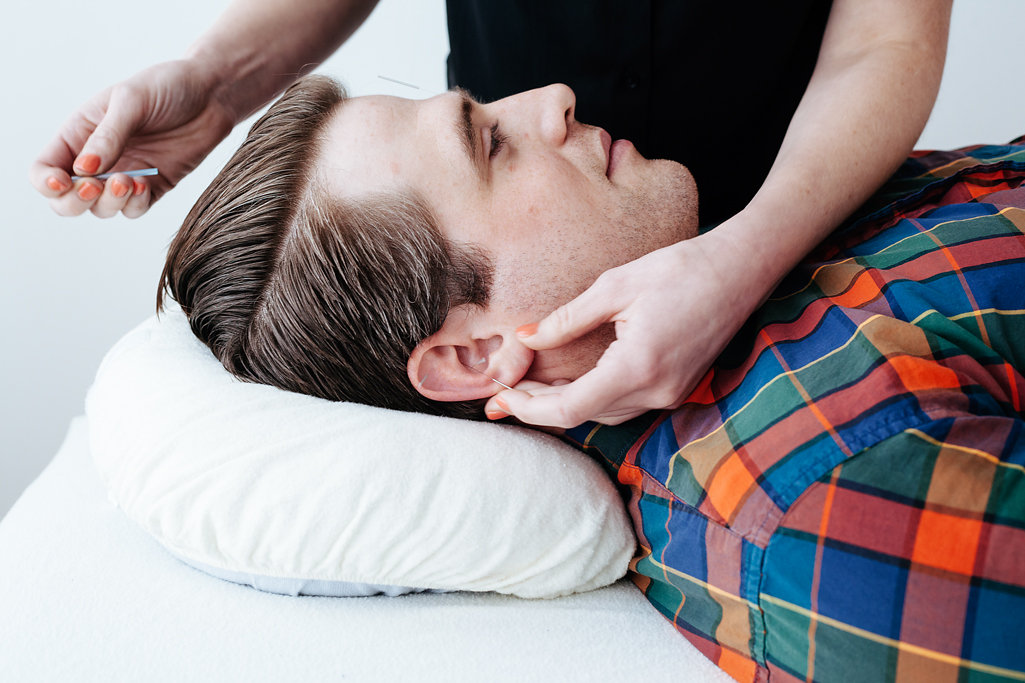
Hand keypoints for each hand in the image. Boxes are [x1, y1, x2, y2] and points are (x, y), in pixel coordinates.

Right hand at [29, 59, 235, 218]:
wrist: (211, 94)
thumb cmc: (167, 86)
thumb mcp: (131, 101)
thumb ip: (108, 136)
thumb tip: (83, 170)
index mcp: (79, 134)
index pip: (45, 168)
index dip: (46, 182)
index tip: (63, 181)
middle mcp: (97, 159)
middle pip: (67, 200)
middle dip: (74, 202)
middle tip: (95, 187)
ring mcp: (125, 175)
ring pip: (101, 209)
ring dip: (109, 203)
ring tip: (128, 180)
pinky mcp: (154, 187)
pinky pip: (134, 209)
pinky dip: (134, 204)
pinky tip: (143, 185)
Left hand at [484, 228, 768, 427]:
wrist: (741, 269)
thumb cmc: (680, 268)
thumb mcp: (615, 286)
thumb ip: (567, 319)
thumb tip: (526, 337)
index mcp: (637, 366)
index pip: (571, 407)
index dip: (530, 408)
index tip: (501, 399)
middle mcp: (656, 391)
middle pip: (584, 415)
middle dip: (540, 408)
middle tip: (503, 394)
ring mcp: (670, 394)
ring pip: (604, 414)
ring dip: (565, 404)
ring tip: (530, 386)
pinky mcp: (677, 389)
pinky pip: (624, 404)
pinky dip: (592, 398)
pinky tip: (570, 382)